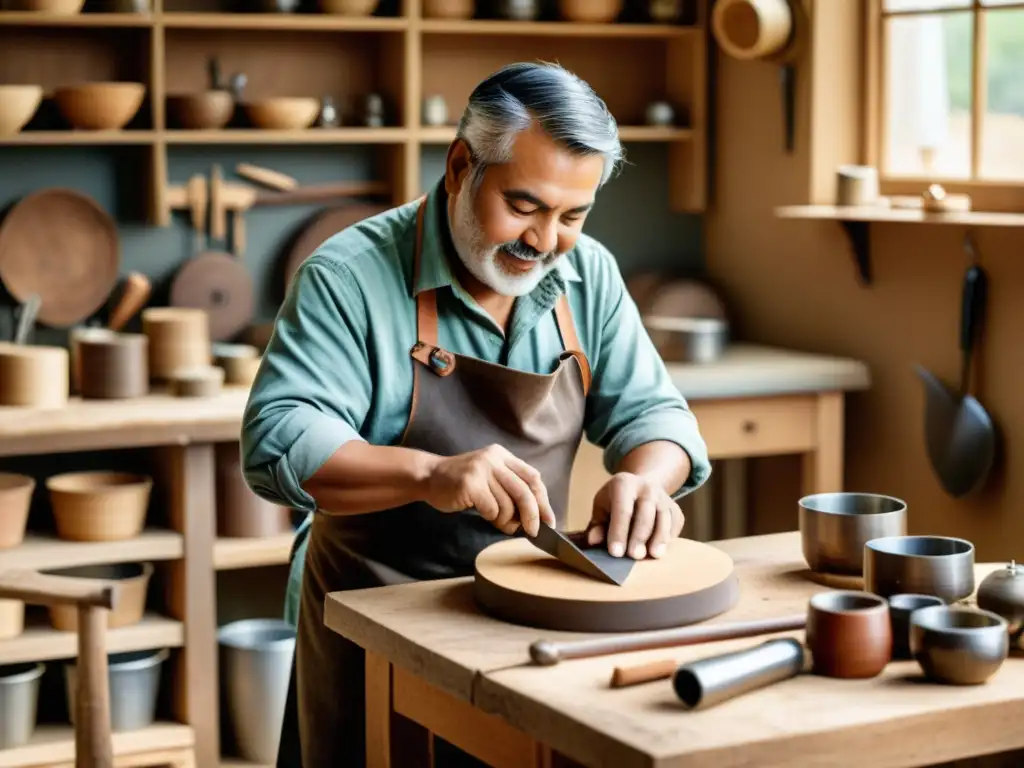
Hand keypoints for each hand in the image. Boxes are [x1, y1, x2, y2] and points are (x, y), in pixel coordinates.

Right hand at [422, 444, 555, 536]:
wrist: (429, 477)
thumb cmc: (461, 484)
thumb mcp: (489, 478)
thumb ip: (510, 489)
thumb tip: (537, 516)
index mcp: (502, 455)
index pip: (533, 477)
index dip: (543, 500)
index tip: (549, 520)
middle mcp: (494, 459)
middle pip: (524, 491)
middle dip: (532, 515)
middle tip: (533, 532)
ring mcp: (481, 470)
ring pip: (508, 504)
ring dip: (507, 521)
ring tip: (499, 523)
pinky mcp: (470, 484)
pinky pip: (492, 509)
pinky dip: (491, 518)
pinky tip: (483, 515)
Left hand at [586, 473, 683, 559]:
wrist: (641, 487)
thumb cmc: (615, 503)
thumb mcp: (602, 508)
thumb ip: (596, 525)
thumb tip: (593, 540)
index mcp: (624, 483)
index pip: (622, 509)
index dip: (618, 531)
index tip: (615, 552)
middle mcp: (646, 487)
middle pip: (645, 513)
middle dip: (639, 536)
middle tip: (634, 556)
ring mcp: (664, 497)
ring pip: (664, 518)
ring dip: (659, 538)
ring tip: (653, 555)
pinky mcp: (676, 509)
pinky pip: (675, 524)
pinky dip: (669, 538)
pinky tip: (661, 549)